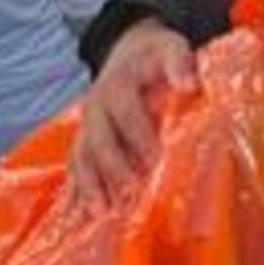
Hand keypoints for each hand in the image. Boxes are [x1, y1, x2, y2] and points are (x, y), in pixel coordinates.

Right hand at [68, 24, 197, 208]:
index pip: (126, 112)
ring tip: (100, 215)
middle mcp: (95, 107)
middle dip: (113, 169)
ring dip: (89, 187)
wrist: (129, 53)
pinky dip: (75, 192)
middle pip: (99, 140)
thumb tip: (188, 85)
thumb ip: (179, 63)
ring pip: (82, 158)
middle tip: (130, 195)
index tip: (156, 161)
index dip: (139, 136)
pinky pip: (76, 167)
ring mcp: (87, 126)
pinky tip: (76, 217)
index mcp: (116, 85)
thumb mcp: (170, 48)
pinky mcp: (85, 142)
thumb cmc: (155, 56)